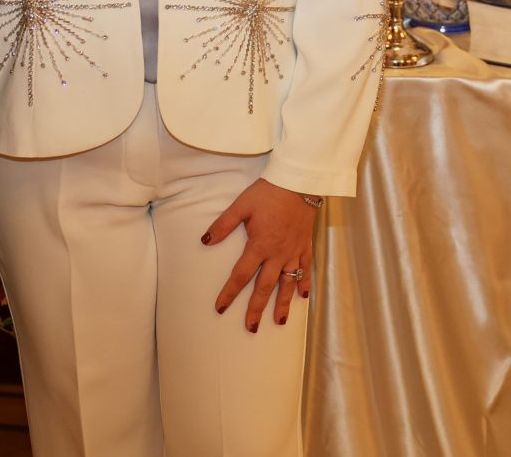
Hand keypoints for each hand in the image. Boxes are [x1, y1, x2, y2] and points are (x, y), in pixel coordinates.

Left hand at [202, 178, 318, 331]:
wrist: (299, 182)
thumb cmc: (269, 192)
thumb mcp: (242, 205)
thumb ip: (223, 225)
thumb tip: (205, 241)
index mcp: (259, 246)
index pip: (241, 276)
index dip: (229, 293)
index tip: (220, 308)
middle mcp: (277, 254)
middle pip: (265, 287)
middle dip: (256, 309)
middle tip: (251, 328)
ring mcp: (293, 252)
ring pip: (287, 284)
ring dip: (283, 304)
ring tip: (279, 321)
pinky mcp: (305, 246)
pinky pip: (305, 269)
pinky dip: (304, 284)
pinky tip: (302, 297)